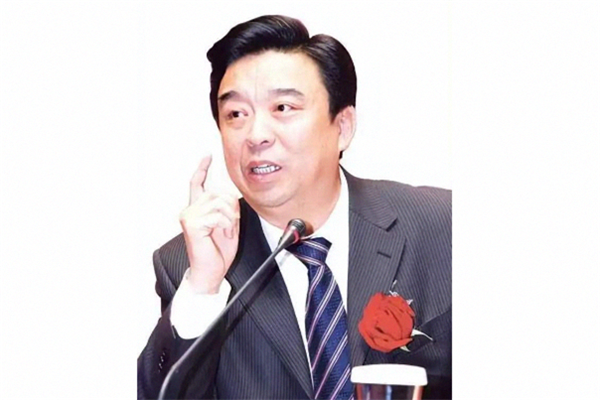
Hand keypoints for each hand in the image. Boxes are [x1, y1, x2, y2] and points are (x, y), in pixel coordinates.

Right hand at [179, 155, 239, 293]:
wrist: (210, 273)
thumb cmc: (217, 253)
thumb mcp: (227, 225)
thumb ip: (227, 209)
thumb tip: (230, 196)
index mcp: (197, 209)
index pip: (198, 183)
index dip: (202, 168)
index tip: (207, 156)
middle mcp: (190, 209)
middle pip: (220, 193)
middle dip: (232, 209)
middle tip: (229, 226)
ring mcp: (189, 215)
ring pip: (221, 202)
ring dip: (230, 218)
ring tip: (224, 231)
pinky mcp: (191, 223)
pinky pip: (219, 214)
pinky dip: (226, 225)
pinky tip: (220, 234)